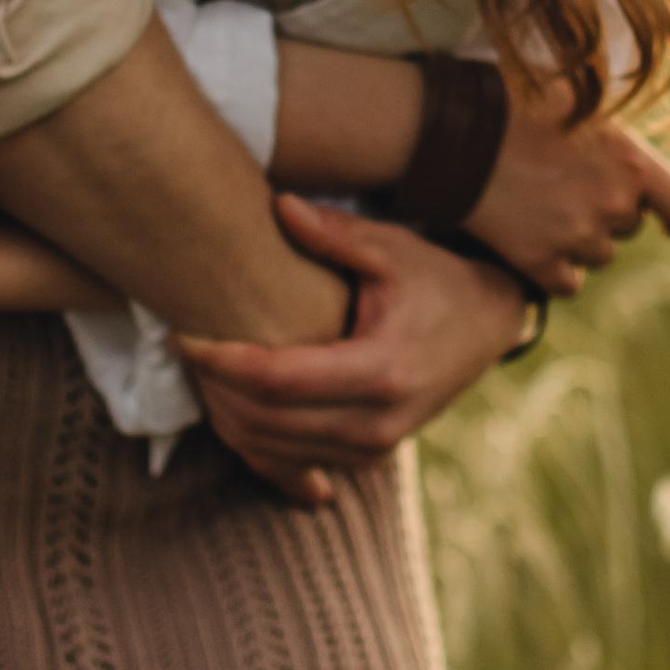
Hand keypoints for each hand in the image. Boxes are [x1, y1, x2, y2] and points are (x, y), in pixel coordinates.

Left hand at [176, 196, 529, 507]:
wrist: (488, 327)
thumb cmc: (436, 280)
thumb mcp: (393, 248)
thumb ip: (334, 233)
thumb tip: (277, 205)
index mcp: (380, 371)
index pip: (275, 380)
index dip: (219, 360)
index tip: (181, 334)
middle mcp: (376, 423)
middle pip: (264, 422)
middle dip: (213, 388)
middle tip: (184, 347)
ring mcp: (372, 449)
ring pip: (270, 450)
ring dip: (225, 415)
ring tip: (200, 369)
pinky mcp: (366, 458)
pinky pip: (290, 464)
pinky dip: (251, 441)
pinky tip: (228, 407)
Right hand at [463, 80, 669, 298]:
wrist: (457, 130)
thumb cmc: (516, 100)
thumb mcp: (579, 96)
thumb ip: (613, 130)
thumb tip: (628, 144)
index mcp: (630, 162)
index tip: (669, 223)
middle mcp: (612, 204)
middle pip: (628, 226)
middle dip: (608, 211)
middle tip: (570, 186)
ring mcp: (576, 236)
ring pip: (598, 255)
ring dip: (581, 240)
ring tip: (545, 207)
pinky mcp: (538, 261)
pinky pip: (567, 282)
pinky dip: (555, 268)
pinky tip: (533, 239)